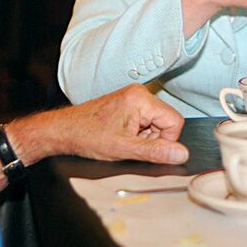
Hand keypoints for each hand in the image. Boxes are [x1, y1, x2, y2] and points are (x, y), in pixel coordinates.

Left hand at [47, 84, 187, 164]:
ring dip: (144, 137)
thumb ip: (155, 151)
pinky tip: (121, 135)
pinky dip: (137, 133)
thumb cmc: (88, 136)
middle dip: (153, 138)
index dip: (165, 140)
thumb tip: (182, 153)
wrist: (65, 131)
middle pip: (167, 121)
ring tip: (122, 139)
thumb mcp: (124, 149)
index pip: (175, 122)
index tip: (144, 146)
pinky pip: (146, 121)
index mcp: (141, 99)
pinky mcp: (128, 103)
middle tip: (130, 143)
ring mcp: (133, 97)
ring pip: (157, 123)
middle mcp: (139, 93)